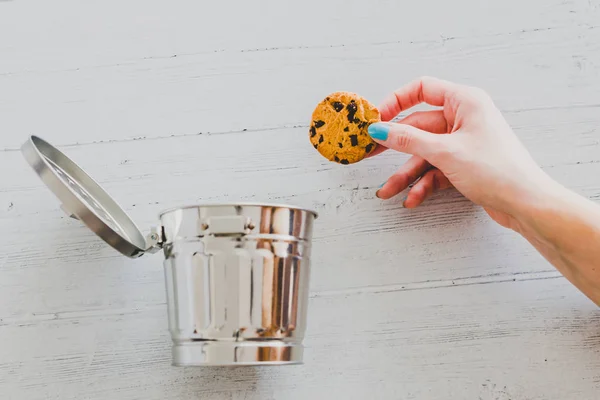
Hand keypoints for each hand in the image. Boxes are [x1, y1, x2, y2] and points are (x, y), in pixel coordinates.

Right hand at [367, 76, 555, 228]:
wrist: (526, 204)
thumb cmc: (497, 170)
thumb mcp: (445, 152)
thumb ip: (408, 139)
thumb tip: (379, 130)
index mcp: (464, 102)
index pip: (422, 89)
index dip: (396, 101)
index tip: (376, 118)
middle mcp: (463, 118)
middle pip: (418, 127)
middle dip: (395, 146)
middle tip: (369, 153)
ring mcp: (463, 143)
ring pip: (424, 153)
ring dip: (406, 173)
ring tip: (388, 191)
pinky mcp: (464, 164)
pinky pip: (435, 169)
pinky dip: (423, 184)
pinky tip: (412, 199)